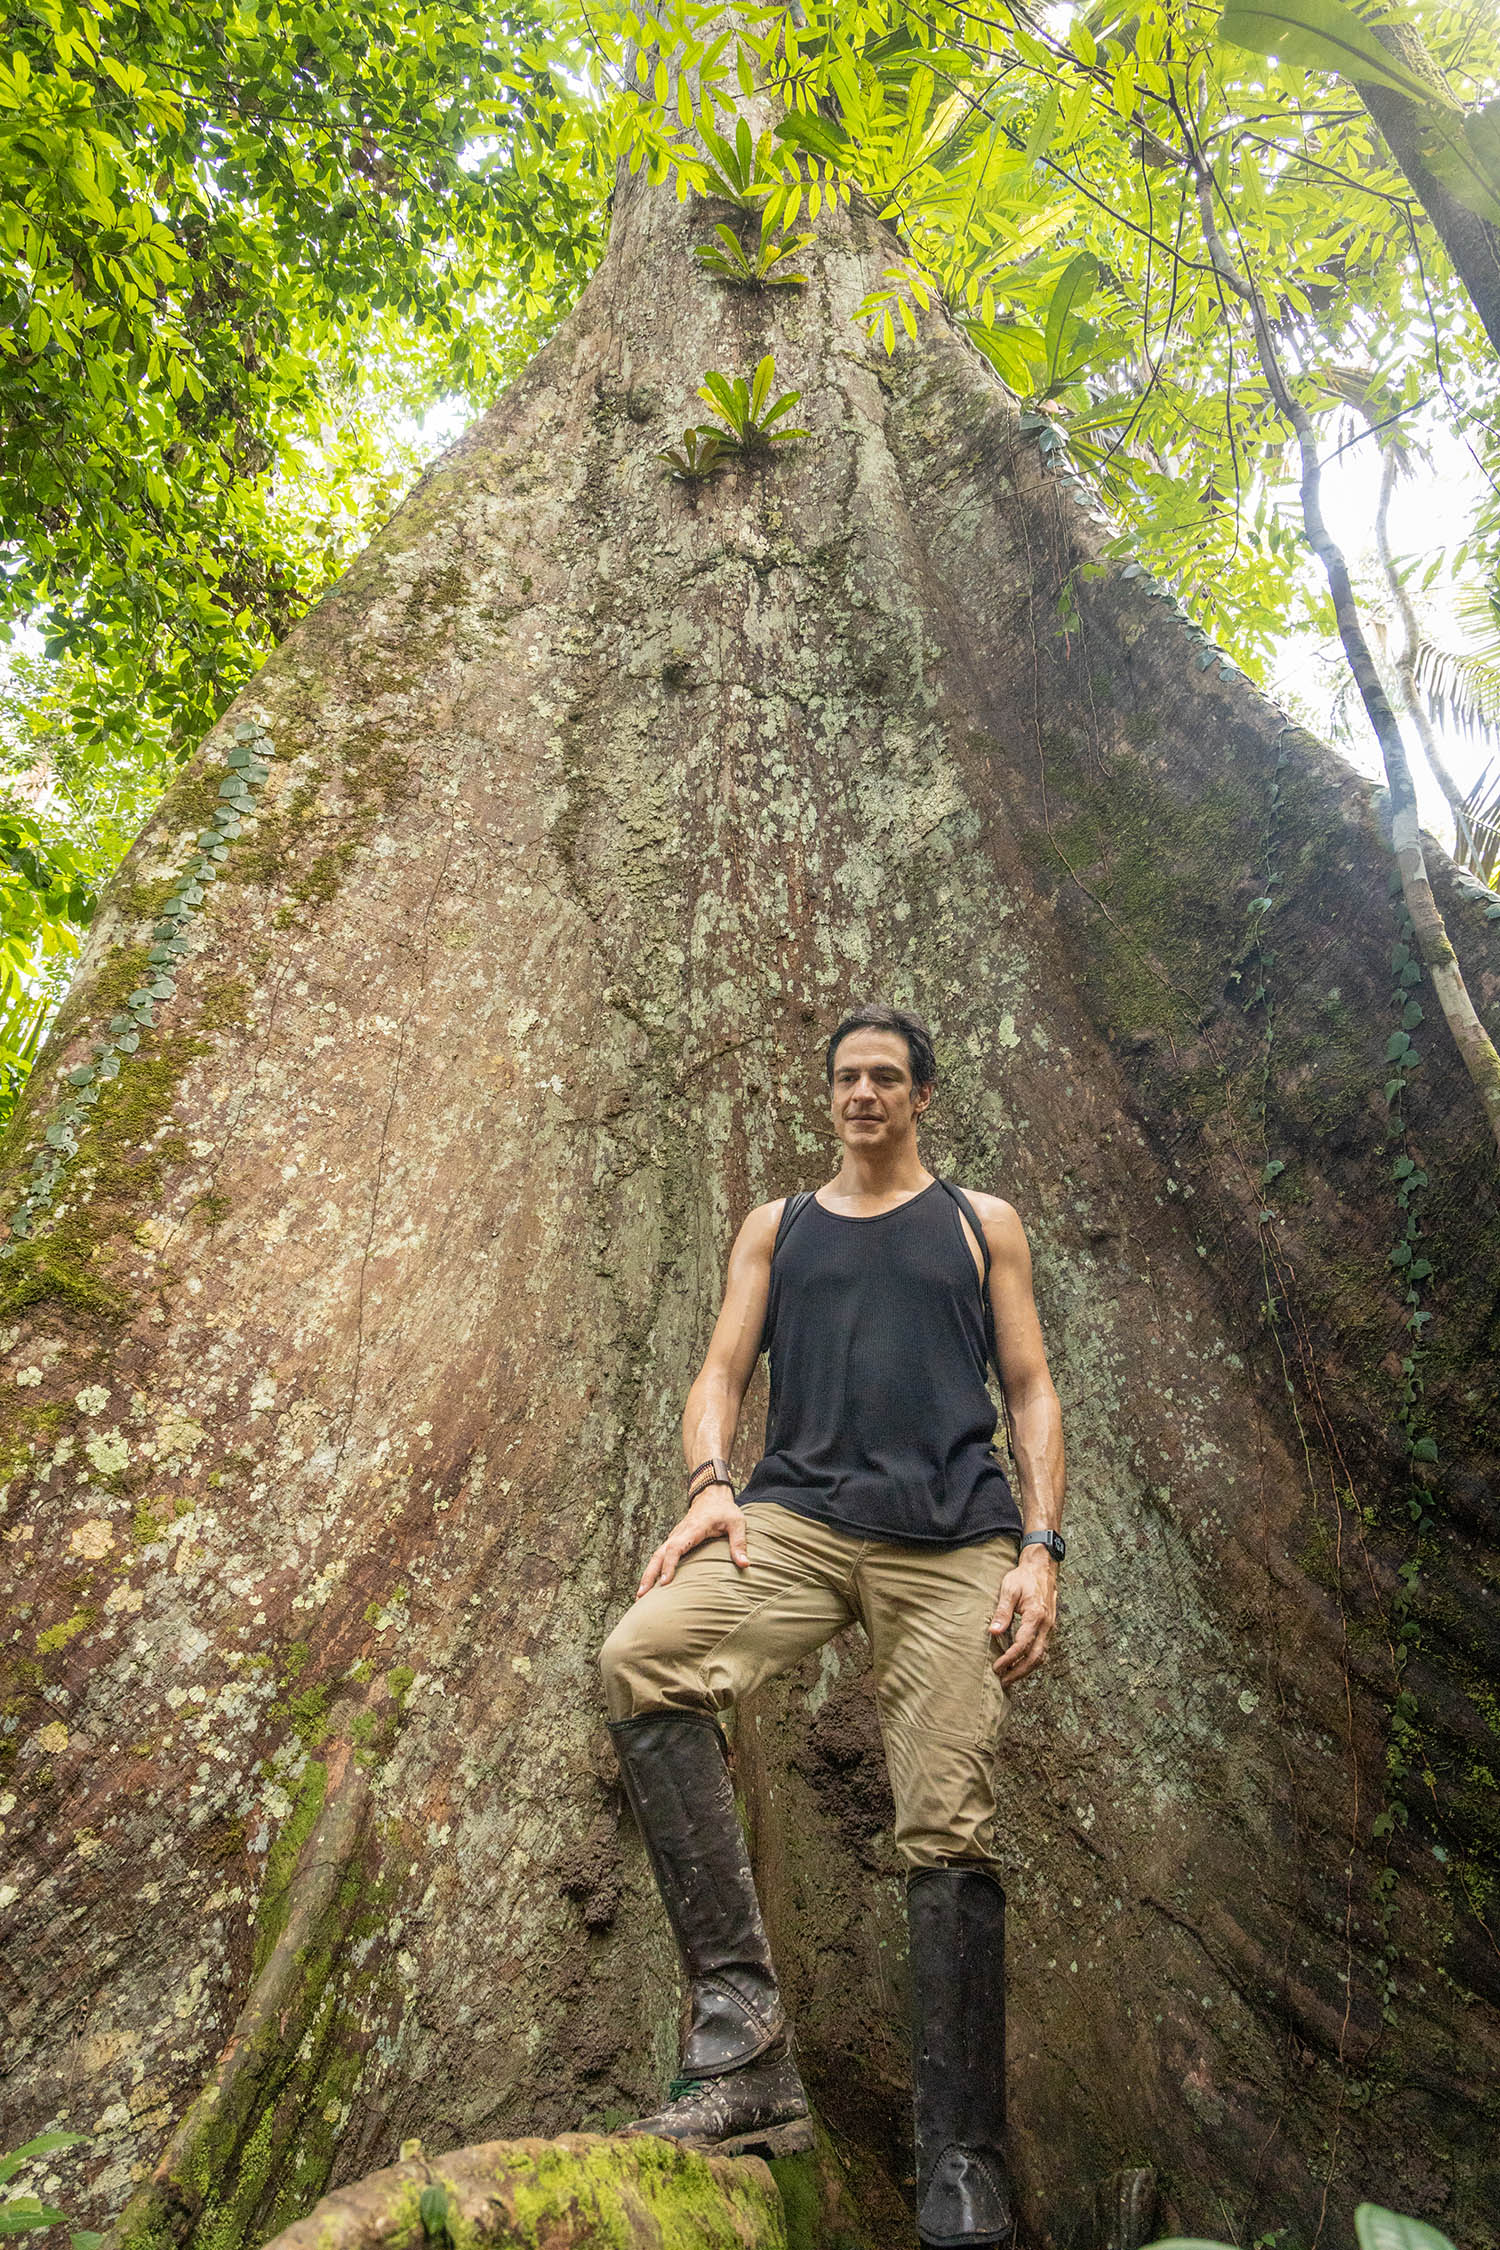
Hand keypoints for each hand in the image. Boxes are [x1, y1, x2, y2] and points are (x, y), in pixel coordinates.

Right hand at [637, 1486, 746, 1594]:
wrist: (711, 1496)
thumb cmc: (725, 1511)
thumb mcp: (737, 1523)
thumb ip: (739, 1543)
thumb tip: (745, 1564)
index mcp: (693, 1529)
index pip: (676, 1547)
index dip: (669, 1564)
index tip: (665, 1582)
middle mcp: (679, 1533)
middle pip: (659, 1554)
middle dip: (649, 1574)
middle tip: (641, 1595)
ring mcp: (675, 1537)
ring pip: (656, 1556)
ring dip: (647, 1575)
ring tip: (640, 1596)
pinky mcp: (674, 1541)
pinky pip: (660, 1556)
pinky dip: (652, 1570)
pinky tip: (650, 1586)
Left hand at [989, 1549, 1057, 1684]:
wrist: (1042, 1568)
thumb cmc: (1024, 1577)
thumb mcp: (1009, 1589)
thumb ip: (1002, 1611)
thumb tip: (993, 1632)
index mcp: (1036, 1616)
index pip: (1023, 1645)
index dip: (1009, 1659)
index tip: (997, 1668)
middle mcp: (1047, 1625)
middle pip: (1036, 1657)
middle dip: (1019, 1671)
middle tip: (1003, 1681)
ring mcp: (1051, 1627)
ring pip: (1042, 1656)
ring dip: (1026, 1669)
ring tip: (1010, 1678)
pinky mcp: (1050, 1628)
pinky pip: (1043, 1649)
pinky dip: (1032, 1661)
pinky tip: (1020, 1665)